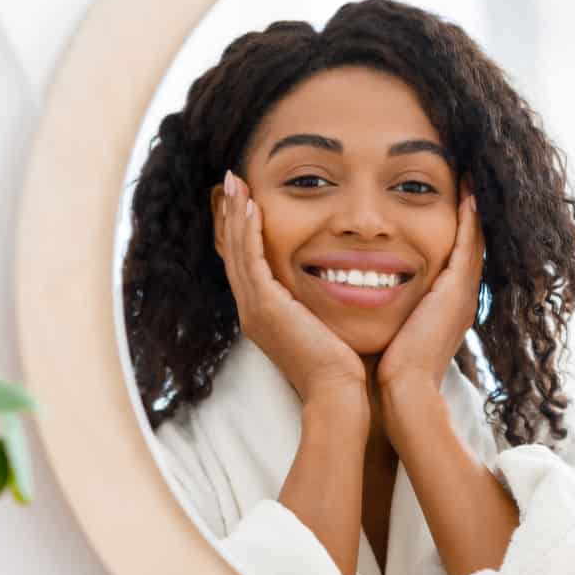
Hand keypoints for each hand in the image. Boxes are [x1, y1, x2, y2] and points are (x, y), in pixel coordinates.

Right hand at [218, 170, 364, 405]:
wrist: (338, 392)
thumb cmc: (342, 366)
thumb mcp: (324, 327)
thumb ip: (319, 305)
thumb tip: (336, 285)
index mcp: (264, 316)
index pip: (247, 264)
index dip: (243, 231)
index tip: (246, 201)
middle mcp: (252, 311)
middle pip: (234, 253)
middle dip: (232, 215)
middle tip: (232, 182)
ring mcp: (254, 310)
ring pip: (238, 252)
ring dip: (236, 214)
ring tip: (236, 182)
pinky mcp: (265, 307)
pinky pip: (251, 260)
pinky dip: (249, 231)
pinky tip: (252, 206)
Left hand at [377, 191, 482, 396]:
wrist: (404, 391)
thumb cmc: (388, 371)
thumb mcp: (389, 334)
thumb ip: (384, 315)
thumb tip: (357, 299)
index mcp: (445, 308)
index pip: (452, 261)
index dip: (453, 232)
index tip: (447, 202)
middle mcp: (459, 298)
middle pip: (469, 247)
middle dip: (468, 215)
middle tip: (466, 181)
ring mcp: (463, 295)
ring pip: (473, 241)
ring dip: (472, 209)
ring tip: (468, 178)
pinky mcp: (457, 291)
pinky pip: (469, 245)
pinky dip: (470, 218)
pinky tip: (467, 192)